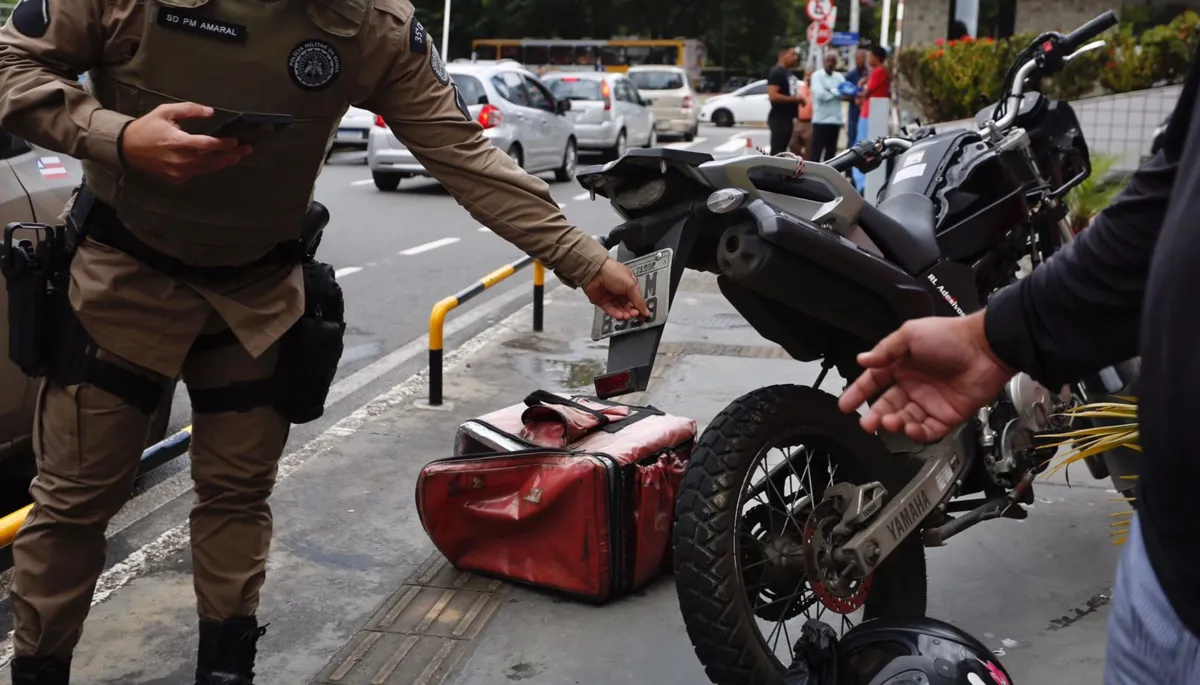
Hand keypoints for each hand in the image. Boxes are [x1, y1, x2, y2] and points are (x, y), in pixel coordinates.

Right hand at [121, 103, 251, 183]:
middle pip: (211, 160)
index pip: (206, 145)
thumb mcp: (165, 112)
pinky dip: (208, 167)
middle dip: (230, 155)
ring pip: (206, 169)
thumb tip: (210, 111)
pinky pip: (197, 173)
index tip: (236, 141)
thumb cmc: (148, 127)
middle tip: (246, 150)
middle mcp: (179, 159)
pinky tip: (217, 162)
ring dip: (223, 163)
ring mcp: (177, 172)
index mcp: (176, 141)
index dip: (222, 144)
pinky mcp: (176, 179)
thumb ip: (189, 110)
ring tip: (236, 156)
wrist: (127, 148)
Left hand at [583, 258, 651, 320]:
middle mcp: (621, 291)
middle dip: (633, 311)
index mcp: (629, 284)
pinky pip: (611, 310)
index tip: (645, 315)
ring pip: (620, 309)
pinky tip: (621, 315)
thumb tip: (647, 311)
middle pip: (629, 305)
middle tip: (635, 314)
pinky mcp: (603, 302)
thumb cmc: (614, 273)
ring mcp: (611, 297)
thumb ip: (638, 300)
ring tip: (628, 316)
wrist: (595, 272)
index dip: (641, 307)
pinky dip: (616, 314)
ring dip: (625, 314)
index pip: (637, 298)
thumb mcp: (630, 285)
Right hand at [837, 312, 1015, 442]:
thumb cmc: (951, 336)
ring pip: (904, 420)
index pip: (873, 382)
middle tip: (866, 424)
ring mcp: (930, 402)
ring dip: (893, 424)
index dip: (858, 393)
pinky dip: (916, 433)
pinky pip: (927, 431)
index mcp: (901, 365)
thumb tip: (862, 360)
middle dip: (874, 416)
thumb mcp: (910, 334)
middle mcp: (913, 385)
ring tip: (889, 422)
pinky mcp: (947, 416)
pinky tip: (910, 428)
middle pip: (887, 406)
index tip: (845, 405)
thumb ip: (885, 350)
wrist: (986, 348)